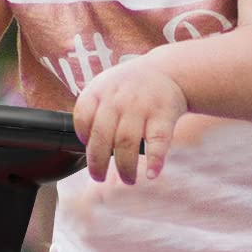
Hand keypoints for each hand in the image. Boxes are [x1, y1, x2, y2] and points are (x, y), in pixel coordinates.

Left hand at [72, 60, 185, 184]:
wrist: (169, 71)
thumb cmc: (131, 87)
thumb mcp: (106, 86)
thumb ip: (93, 110)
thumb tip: (83, 145)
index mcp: (99, 90)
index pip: (82, 118)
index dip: (83, 138)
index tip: (91, 149)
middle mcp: (118, 98)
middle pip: (102, 137)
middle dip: (98, 164)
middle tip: (100, 177)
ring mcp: (141, 106)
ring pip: (126, 143)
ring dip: (125, 167)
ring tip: (128, 179)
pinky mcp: (163, 114)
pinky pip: (157, 142)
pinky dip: (155, 161)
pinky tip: (151, 173)